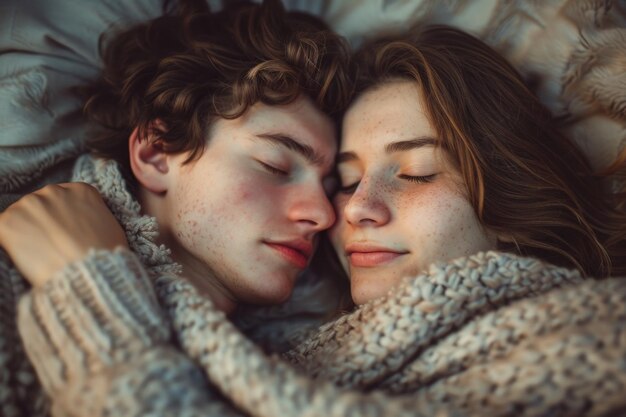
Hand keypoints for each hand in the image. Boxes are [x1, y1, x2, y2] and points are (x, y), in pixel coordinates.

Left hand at [0, 183, 127, 286]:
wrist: (91, 273)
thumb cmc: (106, 256)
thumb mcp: (111, 227)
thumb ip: (93, 216)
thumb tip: (84, 224)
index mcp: (80, 190)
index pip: (65, 200)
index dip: (64, 219)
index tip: (66, 234)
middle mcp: (53, 190)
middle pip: (40, 205)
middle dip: (43, 224)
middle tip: (51, 247)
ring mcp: (29, 204)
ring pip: (19, 218)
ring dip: (25, 234)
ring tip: (39, 256)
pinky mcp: (8, 222)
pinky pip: (2, 233)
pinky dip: (9, 246)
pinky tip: (24, 259)